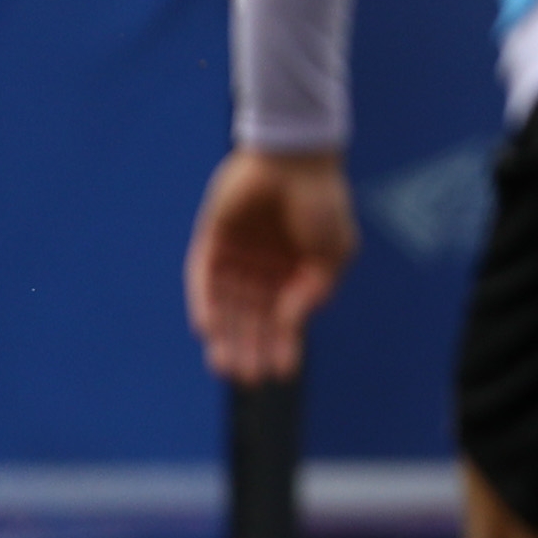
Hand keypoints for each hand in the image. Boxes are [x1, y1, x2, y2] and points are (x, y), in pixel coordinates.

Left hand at [187, 148, 356, 383]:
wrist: (295, 159)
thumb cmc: (322, 204)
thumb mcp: (332, 254)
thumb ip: (313, 292)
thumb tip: (289, 326)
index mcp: (296, 274)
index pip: (285, 319)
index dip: (284, 347)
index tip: (282, 373)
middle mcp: (265, 269)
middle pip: (253, 319)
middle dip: (250, 349)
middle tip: (247, 378)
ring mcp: (238, 256)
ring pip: (228, 306)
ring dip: (225, 336)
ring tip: (224, 364)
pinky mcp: (212, 241)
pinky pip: (204, 280)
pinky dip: (205, 304)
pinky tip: (207, 328)